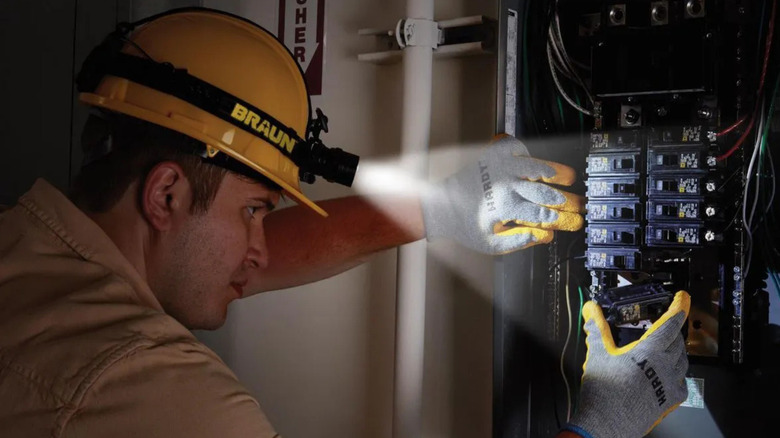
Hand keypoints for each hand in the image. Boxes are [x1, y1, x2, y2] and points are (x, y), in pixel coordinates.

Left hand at [421, 134, 584, 253]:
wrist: (440, 206)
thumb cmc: (465, 227)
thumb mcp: (490, 244)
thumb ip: (518, 242)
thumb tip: (545, 236)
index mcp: (505, 208)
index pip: (542, 214)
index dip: (561, 218)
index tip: (573, 221)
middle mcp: (505, 185)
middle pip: (544, 191)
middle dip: (565, 199)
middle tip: (579, 203)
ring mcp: (499, 167)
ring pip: (535, 166)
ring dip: (554, 172)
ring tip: (568, 177)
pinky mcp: (491, 156)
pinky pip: (516, 147)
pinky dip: (527, 152)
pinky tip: (533, 162)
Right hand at [564, 291, 690, 437]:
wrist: (606, 424)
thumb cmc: (603, 393)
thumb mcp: (598, 355)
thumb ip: (597, 329)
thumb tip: (591, 311)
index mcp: (650, 351)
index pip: (671, 322)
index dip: (678, 306)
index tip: (682, 298)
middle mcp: (665, 367)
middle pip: (678, 341)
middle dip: (672, 330)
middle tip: (663, 326)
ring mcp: (670, 384)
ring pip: (683, 361)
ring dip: (676, 351)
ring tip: (663, 349)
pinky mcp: (670, 400)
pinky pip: (682, 382)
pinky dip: (676, 373)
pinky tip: (663, 374)